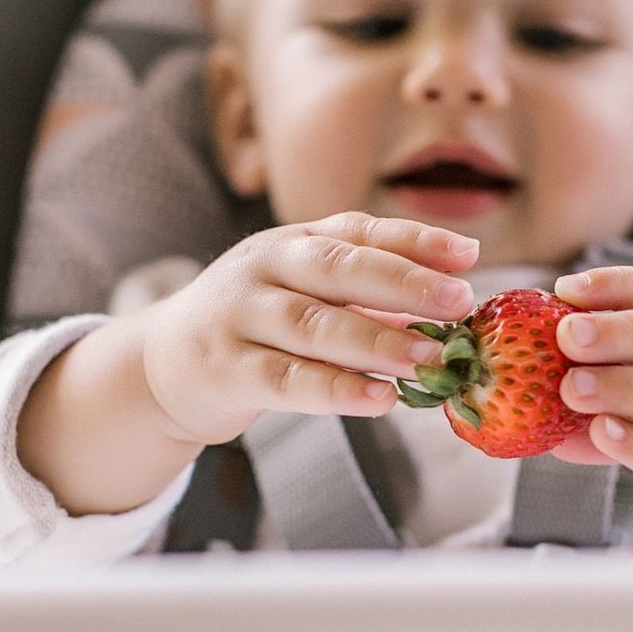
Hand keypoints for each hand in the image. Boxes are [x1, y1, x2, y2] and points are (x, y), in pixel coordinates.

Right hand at [139, 212, 477, 445]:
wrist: (165, 363)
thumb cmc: (257, 322)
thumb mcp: (304, 289)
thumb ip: (368, 289)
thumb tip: (448, 295)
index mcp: (292, 241)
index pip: (358, 231)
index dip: (415, 240)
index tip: (467, 255)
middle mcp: (264, 268)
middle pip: (337, 268)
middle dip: (403, 283)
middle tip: (458, 302)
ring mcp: (240, 317)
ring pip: (314, 326)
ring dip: (376, 343)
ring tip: (428, 360)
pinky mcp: (226, 369)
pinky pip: (288, 380)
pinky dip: (337, 390)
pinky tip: (380, 400)